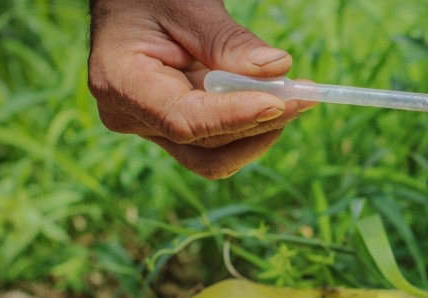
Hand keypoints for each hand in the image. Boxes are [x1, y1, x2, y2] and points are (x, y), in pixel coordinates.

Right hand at [88, 0, 314, 178]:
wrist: (132, 4)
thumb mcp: (188, 6)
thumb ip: (227, 41)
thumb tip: (277, 69)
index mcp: (120, 83)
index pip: (183, 120)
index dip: (234, 116)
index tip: (278, 101)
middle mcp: (133, 117)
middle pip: (207, 142)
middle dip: (261, 120)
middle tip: (307, 92)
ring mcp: (154, 129)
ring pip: (218, 152)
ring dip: (263, 127)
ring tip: (298, 94)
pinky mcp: (178, 130)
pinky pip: (220, 141)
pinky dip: (253, 123)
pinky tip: (278, 98)